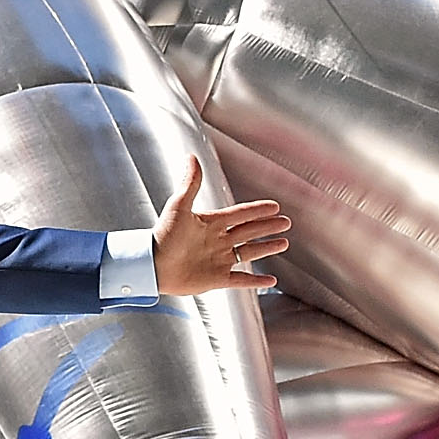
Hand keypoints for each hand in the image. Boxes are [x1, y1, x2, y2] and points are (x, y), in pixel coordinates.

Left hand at [149, 155, 289, 296]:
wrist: (153, 265)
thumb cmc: (162, 236)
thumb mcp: (179, 206)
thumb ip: (191, 183)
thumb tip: (192, 158)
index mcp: (212, 223)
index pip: (241, 214)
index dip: (258, 210)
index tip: (274, 206)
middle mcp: (218, 241)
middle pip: (250, 231)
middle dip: (268, 227)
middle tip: (285, 222)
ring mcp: (219, 260)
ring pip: (249, 252)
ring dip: (266, 248)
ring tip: (283, 243)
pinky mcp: (217, 278)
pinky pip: (241, 280)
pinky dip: (256, 281)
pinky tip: (270, 280)